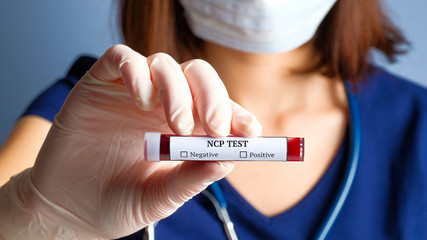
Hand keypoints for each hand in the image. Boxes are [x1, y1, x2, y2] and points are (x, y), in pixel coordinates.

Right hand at [0, 44, 260, 238]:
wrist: (69, 210)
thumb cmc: (118, 203)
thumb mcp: (161, 197)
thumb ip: (191, 178)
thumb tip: (228, 159)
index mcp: (182, 129)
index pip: (217, 107)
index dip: (236, 114)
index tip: (249, 133)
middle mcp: (160, 105)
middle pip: (197, 76)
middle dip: (213, 97)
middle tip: (216, 127)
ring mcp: (131, 92)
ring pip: (164, 64)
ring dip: (178, 90)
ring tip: (177, 125)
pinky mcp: (99, 84)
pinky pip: (121, 58)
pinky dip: (137, 71)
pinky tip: (143, 99)